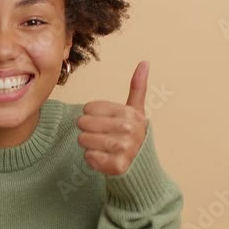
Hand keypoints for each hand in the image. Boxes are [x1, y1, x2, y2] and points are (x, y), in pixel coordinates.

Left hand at [76, 60, 149, 175]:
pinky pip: (89, 157)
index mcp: (130, 114)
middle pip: (84, 123)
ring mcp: (124, 149)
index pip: (89, 108)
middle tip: (100, 135)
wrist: (142, 166)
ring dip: (88, 144)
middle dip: (87, 130)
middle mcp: (129, 130)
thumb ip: (138, 87)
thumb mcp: (136, 110)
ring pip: (84, 140)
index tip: (104, 122)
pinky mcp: (117, 166)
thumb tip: (144, 61)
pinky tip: (102, 158)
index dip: (91, 115)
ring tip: (101, 146)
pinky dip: (92, 159)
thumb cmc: (133, 135)